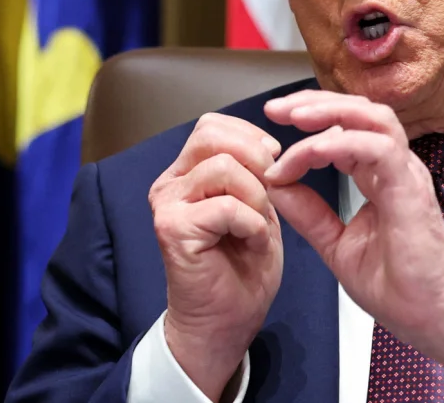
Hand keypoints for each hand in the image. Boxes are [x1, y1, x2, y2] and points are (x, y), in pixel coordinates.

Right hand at [148, 113, 283, 400]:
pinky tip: (253, 244)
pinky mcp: (172, 230)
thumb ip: (257, 172)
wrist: (227, 319)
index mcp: (187, 172)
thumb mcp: (259, 206)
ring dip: (256, 196)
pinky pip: (226, 207)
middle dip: (256, 157)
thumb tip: (273, 142)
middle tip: (274, 190)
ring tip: (259, 227)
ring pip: (223, 167)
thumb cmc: (244, 265)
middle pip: (211, 135)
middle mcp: (170, 183)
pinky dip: (252, 223)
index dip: (252, 136)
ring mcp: (167, 205)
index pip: (213, 125)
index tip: (276, 162)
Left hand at [261, 91, 443, 401]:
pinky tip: (309, 153)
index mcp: (381, 177)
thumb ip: (309, 214)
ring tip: (292, 118)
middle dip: (314, 103)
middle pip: (359, 111)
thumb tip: (276, 186)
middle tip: (274, 109)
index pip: (347, 129)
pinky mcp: (410, 187)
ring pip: (372, 117)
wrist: (432, 318)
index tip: (272, 136)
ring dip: (329, 112)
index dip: (311, 124)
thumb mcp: (337, 245)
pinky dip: (339, 143)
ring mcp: (406, 174)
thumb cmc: (399, 287)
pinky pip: (377, 147)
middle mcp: (396, 167)